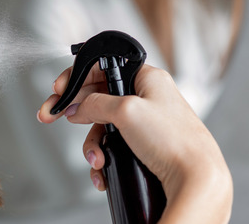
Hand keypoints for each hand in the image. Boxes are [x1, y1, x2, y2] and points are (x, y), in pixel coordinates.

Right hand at [38, 65, 232, 223]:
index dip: (77, 77)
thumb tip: (77, 108)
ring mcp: (146, 122)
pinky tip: (102, 169)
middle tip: (52, 117)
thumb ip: (95, 103)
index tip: (59, 90)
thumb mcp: (127, 111)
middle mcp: (147, 97)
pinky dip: (103, 156)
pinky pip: (114, 145)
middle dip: (76, 113)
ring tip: (95, 159)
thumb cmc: (174, 141)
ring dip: (92, 143)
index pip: (103, 67)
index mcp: (147, 78)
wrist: (196, 180)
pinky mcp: (145, 145)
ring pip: (103, 125)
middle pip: (98, 97)